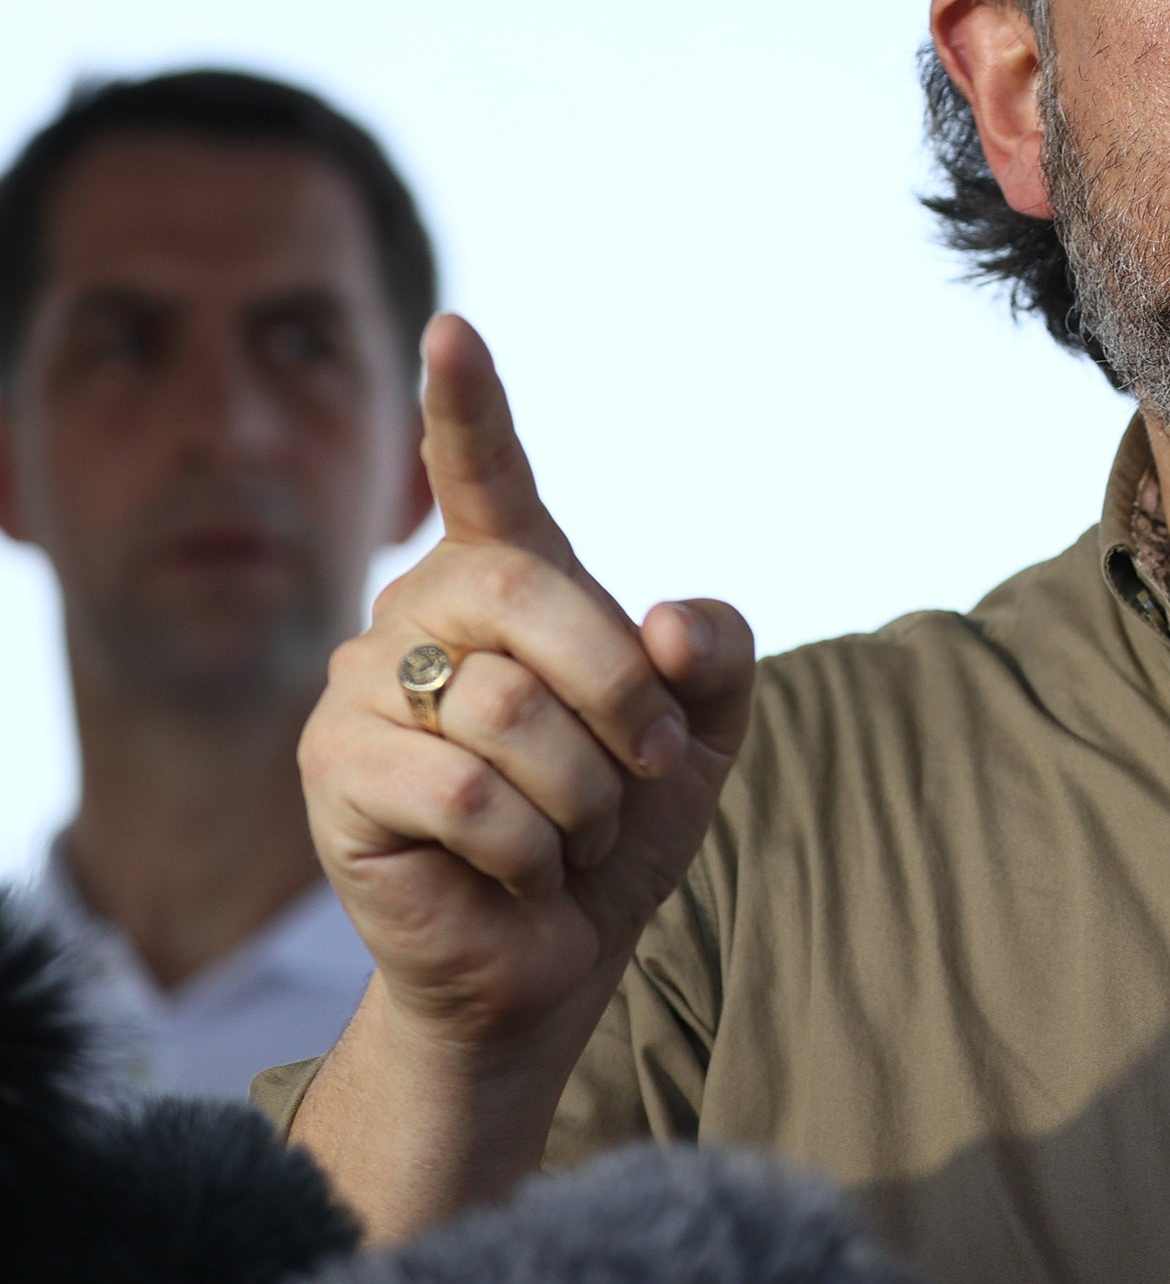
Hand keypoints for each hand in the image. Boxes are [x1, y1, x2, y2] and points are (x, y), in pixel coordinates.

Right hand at [299, 313, 752, 1060]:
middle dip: (622, 692)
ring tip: (568, 833)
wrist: (556, 952)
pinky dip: (530, 847)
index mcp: (508, 580)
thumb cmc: (618, 824)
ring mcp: (363, 690)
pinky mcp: (335, 776)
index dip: (470, 404)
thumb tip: (667, 620)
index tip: (454, 331)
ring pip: (508, 708)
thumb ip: (718, 653)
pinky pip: (465, 793)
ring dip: (583, 793)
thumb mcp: (705, 730)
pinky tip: (518, 872)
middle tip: (651, 762)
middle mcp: (420, 613)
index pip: (483, 472)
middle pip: (532, 595)